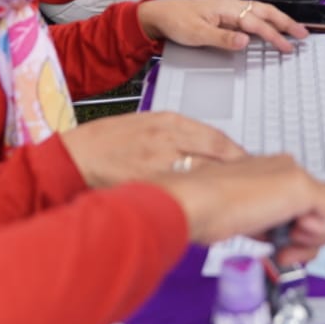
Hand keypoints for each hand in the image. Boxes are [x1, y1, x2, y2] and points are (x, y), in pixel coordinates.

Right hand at [61, 112, 245, 187]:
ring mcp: (160, 161)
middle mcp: (168, 138)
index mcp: (168, 121)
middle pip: (215, 153)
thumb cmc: (106, 141)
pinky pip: (181, 188)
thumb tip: (203, 146)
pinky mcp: (150, 181)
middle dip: (235, 167)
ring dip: (219, 182)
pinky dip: (195, 194)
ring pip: (202, 172)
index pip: (215, 136)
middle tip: (247, 179)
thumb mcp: (145, 124)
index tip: (244, 160)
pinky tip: (204, 202)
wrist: (76, 156)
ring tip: (230, 192)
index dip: (235, 151)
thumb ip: (175, 134)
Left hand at [137, 0, 307, 53]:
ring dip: (278, 20)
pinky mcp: (225, 14)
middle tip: (303, 34)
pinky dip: (266, 21)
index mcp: (226, 8)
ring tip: (294, 30)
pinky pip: (252, 15)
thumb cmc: (176, 22)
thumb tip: (245, 42)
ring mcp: (229, 8)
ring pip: (260, 12)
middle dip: (286, 23)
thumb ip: (222, 38)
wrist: (160, 15)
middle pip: (265, 12)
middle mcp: (231, 5)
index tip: (287, 47)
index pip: (256, 23)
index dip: (274, 36)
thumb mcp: (197, 34)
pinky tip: (270, 27)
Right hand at [156, 154, 324, 261]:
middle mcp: (283, 168)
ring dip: (311, 240)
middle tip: (283, 253)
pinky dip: (318, 234)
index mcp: (267, 173)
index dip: (291, 230)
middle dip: (305, 237)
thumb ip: (262, 224)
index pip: (297, 203)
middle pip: (316, 207)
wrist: (195, 204)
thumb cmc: (203, 211)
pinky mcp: (302, 186)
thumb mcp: (241, 220)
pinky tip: (292, 237)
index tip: (274, 245)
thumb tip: (279, 240)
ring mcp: (294, 174)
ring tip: (284, 248)